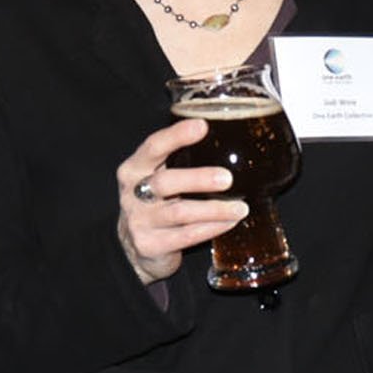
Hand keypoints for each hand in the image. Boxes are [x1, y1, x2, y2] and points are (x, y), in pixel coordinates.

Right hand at [114, 119, 245, 285]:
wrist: (133, 246)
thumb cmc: (154, 202)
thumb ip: (178, 160)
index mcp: (134, 168)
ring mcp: (139, 221)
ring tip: (240, 207)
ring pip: (180, 212)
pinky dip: (212, 228)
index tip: (202, 126)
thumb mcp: (156, 177)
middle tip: (227, 178)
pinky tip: (229, 222)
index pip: (153, 146)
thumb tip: (229, 141)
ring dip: (214, 209)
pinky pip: (187, 236)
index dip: (176, 135)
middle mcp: (133, 193)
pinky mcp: (150, 245)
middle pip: (165, 182)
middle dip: (199, 179)